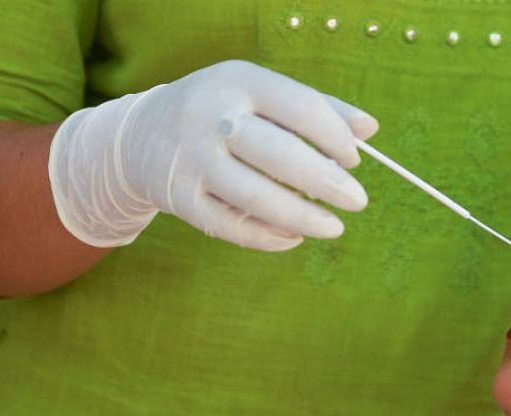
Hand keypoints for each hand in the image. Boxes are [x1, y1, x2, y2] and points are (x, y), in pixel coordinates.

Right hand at [49, 59, 379, 250]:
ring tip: (334, 227)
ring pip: (255, 197)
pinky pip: (230, 226)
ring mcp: (191, 159)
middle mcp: (211, 118)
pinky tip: (294, 238)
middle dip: (327, 182)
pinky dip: (267, 237)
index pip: (300, 108)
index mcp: (239, 82)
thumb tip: (370, 129)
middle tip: (358, 201)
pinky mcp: (179, 198)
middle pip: (280, 155)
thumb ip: (318, 108)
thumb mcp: (263, 96)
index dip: (335, 137)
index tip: (354, 160)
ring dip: (302, 217)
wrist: (141, 134)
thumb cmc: (223, 113)